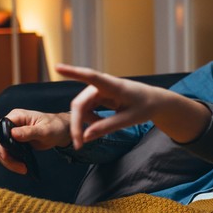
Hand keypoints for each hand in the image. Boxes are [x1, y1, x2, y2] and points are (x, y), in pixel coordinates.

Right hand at [0, 109, 70, 173]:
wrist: (61, 131)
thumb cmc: (55, 126)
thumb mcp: (45, 130)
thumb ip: (29, 132)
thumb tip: (13, 134)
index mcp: (17, 116)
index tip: (6, 155)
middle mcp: (12, 123)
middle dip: (5, 156)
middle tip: (19, 167)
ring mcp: (12, 133)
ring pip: (1, 149)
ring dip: (8, 161)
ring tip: (22, 169)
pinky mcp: (15, 142)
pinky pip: (7, 153)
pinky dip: (11, 161)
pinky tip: (22, 167)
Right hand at [55, 64, 210, 149]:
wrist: (154, 101)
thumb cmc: (145, 107)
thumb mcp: (129, 120)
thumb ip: (107, 127)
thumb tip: (85, 137)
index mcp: (113, 86)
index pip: (90, 77)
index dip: (73, 73)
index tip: (57, 67)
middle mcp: (102, 85)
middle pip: (79, 104)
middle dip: (77, 124)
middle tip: (79, 145)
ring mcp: (99, 90)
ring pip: (81, 108)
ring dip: (86, 123)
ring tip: (101, 131)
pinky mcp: (98, 96)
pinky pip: (87, 110)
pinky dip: (91, 120)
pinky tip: (101, 124)